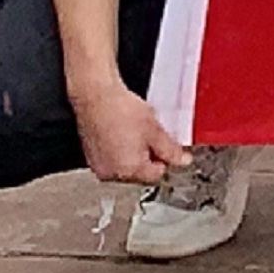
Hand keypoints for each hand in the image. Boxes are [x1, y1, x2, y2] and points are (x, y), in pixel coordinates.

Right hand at [70, 75, 184, 189]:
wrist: (96, 97)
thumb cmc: (121, 110)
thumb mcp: (155, 130)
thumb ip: (170, 150)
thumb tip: (182, 161)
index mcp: (129, 170)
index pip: (156, 175)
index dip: (165, 159)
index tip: (167, 147)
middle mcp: (111, 173)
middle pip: (139, 173)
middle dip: (148, 157)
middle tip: (150, 135)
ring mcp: (99, 166)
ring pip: (125, 167)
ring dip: (133, 154)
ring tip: (134, 132)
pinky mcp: (91, 157)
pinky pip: (111, 159)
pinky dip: (119, 150)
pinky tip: (121, 133)